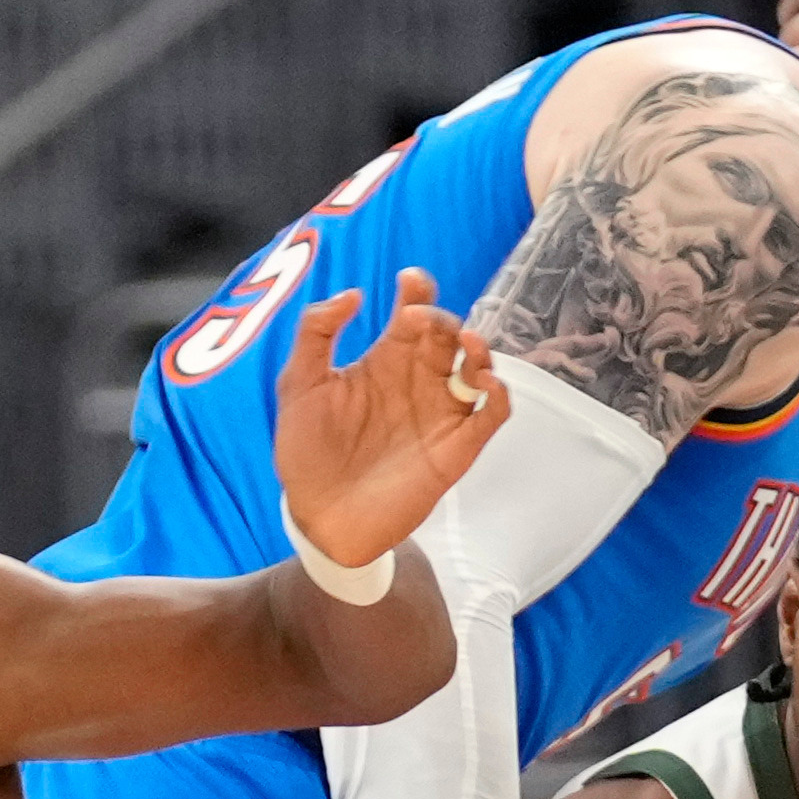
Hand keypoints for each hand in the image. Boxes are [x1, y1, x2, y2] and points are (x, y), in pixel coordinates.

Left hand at [274, 264, 511, 571]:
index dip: (418, 290)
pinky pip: (493, 415)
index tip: (408, 282)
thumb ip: (315, 333)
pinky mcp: (457, 448)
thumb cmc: (306, 451)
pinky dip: (501, 394)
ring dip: (479, 350)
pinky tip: (486, 384)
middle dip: (442, 319)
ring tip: (465, 343)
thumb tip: (353, 294)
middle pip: (448, 334)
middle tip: (416, 322)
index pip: (414, 311)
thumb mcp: (298, 385)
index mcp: (386, 359)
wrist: (318, 516)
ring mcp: (441, 412)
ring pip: (478, 367)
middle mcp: (419, 380)